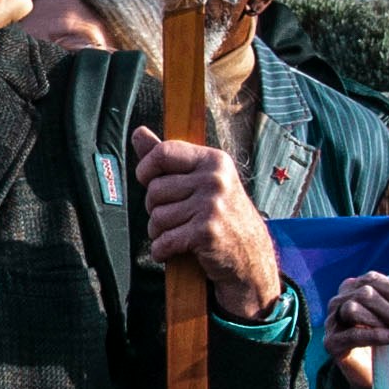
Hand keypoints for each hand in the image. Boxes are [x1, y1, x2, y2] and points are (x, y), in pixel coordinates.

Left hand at [130, 127, 280, 323]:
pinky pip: (164, 241)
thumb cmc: (222, 215)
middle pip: (155, 190)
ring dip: (159, 232)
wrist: (251, 255)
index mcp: (214, 160)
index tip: (148, 181)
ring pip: (156, 217)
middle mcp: (215, 180)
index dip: (146, 169)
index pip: (163, 152)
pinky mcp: (206, 233)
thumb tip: (138, 132)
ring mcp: (212, 206)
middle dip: (155, 208)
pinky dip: (162, 251)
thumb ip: (169, 157)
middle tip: (174, 216)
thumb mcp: (203, 179)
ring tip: (176, 233)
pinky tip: (174, 250)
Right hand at [320, 268, 388, 388]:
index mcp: (352, 289)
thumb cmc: (385, 338)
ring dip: (380, 319)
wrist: (370, 373)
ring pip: (352, 309)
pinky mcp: (331, 342)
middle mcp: (338, 302)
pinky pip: (351, 334)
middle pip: (362, 293)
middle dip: (388, 308)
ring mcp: (332, 321)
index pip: (370, 279)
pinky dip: (374, 335)